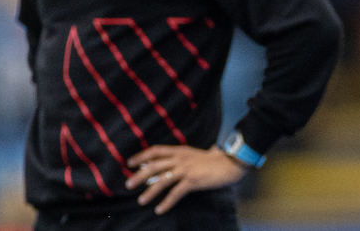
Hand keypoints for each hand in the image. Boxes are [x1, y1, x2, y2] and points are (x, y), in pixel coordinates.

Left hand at [126, 145, 247, 213]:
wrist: (232, 163)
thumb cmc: (217, 160)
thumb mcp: (196, 155)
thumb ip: (184, 158)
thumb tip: (172, 164)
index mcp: (181, 150)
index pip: (156, 151)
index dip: (142, 156)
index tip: (130, 162)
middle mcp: (181, 158)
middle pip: (154, 165)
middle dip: (139, 175)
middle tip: (128, 185)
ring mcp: (186, 169)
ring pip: (162, 180)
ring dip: (150, 191)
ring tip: (141, 201)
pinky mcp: (193, 180)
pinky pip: (176, 193)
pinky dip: (166, 202)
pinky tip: (160, 209)